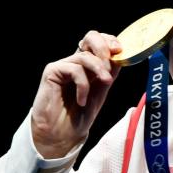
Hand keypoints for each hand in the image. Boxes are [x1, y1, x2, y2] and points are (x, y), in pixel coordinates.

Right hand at [30, 30, 123, 157]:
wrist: (61, 135)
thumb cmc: (79, 116)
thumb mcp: (101, 92)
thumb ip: (109, 73)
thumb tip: (120, 56)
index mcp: (88, 65)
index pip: (99, 42)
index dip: (110, 41)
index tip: (120, 50)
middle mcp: (75, 62)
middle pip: (90, 37)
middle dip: (104, 47)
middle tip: (112, 61)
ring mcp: (63, 65)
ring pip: (85, 55)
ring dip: (99, 69)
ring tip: (106, 83)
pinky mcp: (52, 71)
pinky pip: (74, 69)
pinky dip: (83, 85)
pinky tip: (82, 100)